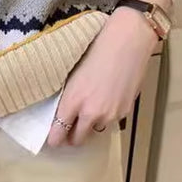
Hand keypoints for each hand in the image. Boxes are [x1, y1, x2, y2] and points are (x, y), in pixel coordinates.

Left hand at [47, 7, 158, 146]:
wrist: (128, 41)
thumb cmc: (96, 48)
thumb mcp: (73, 72)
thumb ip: (69, 94)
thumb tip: (63, 109)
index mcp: (74, 100)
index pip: (58, 132)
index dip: (54, 138)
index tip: (52, 138)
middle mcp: (91, 112)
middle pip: (77, 139)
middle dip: (71, 137)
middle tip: (68, 128)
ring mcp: (110, 114)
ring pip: (95, 130)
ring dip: (90, 124)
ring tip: (89, 107)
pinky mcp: (125, 111)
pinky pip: (110, 120)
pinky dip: (106, 115)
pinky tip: (106, 98)